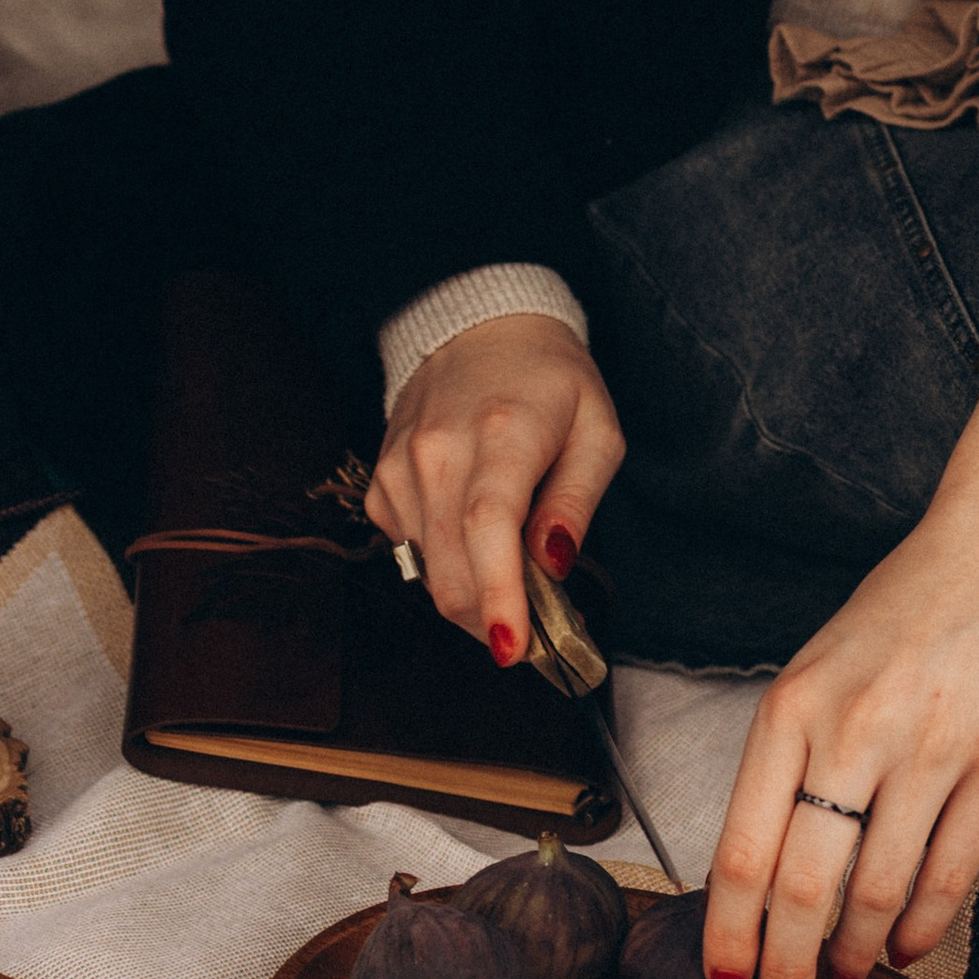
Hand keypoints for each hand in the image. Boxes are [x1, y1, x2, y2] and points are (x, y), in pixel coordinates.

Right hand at [366, 312, 622, 664]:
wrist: (478, 329)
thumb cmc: (549, 381)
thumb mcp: (596, 431)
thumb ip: (576, 502)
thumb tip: (554, 564)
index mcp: (503, 435)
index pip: (488, 529)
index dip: (499, 597)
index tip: (513, 649)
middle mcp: (439, 453)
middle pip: (452, 572)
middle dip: (494, 619)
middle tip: (537, 629)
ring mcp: (402, 470)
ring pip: (429, 575)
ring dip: (474, 596)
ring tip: (514, 576)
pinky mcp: (383, 485)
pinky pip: (412, 554)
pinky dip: (447, 565)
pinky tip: (474, 535)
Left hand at [703, 363, 978, 978]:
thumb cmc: (901, 612)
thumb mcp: (816, 671)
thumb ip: (788, 762)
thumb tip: (760, 878)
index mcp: (792, 707)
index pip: (743, 850)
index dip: (730, 934)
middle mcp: (855, 730)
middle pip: (806, 888)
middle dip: (787, 965)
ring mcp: (932, 749)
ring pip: (881, 893)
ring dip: (858, 953)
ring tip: (846, 973)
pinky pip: (954, 873)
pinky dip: (924, 926)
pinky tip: (908, 944)